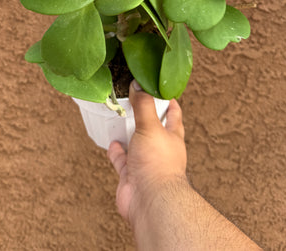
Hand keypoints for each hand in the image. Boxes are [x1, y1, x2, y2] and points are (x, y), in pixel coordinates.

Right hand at [107, 80, 186, 224]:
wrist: (149, 201)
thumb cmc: (158, 164)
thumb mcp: (151, 127)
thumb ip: (144, 106)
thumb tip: (138, 84)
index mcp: (172, 136)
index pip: (173, 114)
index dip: (167, 100)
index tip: (158, 88)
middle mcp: (160, 149)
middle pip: (152, 128)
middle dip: (143, 116)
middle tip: (132, 101)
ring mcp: (145, 162)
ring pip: (135, 143)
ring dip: (127, 133)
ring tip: (119, 119)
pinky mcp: (131, 175)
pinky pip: (122, 160)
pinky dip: (116, 152)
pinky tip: (112, 143)